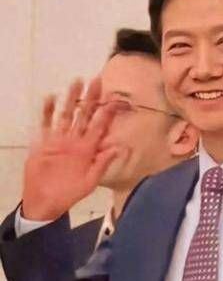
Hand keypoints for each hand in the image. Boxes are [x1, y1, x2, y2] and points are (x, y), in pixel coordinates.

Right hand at [21, 77, 119, 220]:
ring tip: (76, 82)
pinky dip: (48, 111)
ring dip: (71, 99)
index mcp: (90, 149)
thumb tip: (120, 148)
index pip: (101, 127)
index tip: (116, 99)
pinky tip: (51, 98)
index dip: (108, 113)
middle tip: (97, 80)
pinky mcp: (45, 143)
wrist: (47, 201)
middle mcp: (76, 141)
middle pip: (85, 115)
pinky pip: (46, 124)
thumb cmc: (70, 193)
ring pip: (67, 115)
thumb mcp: (90, 180)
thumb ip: (103, 163)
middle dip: (91, 98)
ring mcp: (60, 140)